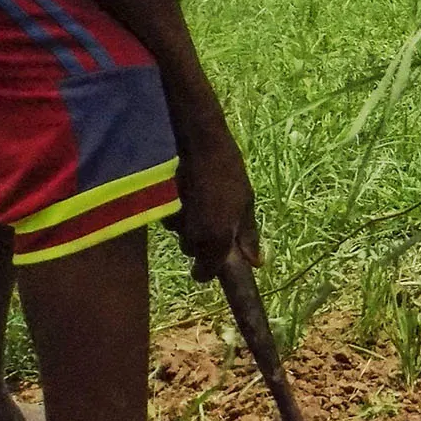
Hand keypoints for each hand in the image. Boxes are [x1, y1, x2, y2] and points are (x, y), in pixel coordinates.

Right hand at [172, 136, 258, 282]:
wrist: (201, 146)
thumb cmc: (230, 174)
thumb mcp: (246, 205)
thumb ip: (248, 236)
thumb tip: (256, 262)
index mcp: (217, 241)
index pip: (204, 274)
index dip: (207, 270)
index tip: (213, 261)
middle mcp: (194, 238)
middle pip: (193, 252)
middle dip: (201, 243)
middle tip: (215, 220)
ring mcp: (178, 222)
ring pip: (182, 234)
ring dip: (191, 225)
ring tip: (204, 200)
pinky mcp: (164, 207)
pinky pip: (173, 217)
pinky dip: (180, 211)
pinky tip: (189, 193)